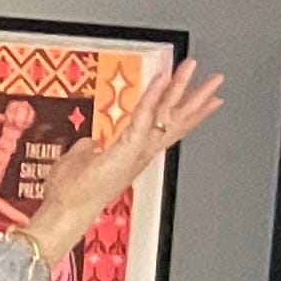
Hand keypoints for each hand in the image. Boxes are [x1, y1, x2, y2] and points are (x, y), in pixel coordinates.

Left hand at [20, 58, 221, 265]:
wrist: (66, 212)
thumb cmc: (70, 193)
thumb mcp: (79, 162)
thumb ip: (88, 149)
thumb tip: (90, 143)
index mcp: (134, 155)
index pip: (168, 129)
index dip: (188, 115)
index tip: (206, 101)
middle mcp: (142, 153)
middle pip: (175, 120)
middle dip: (195, 97)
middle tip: (215, 78)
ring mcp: (137, 151)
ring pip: (166, 114)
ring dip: (180, 88)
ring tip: (192, 68)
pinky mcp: (128, 148)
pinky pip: (143, 117)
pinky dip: (152, 96)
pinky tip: (162, 79)